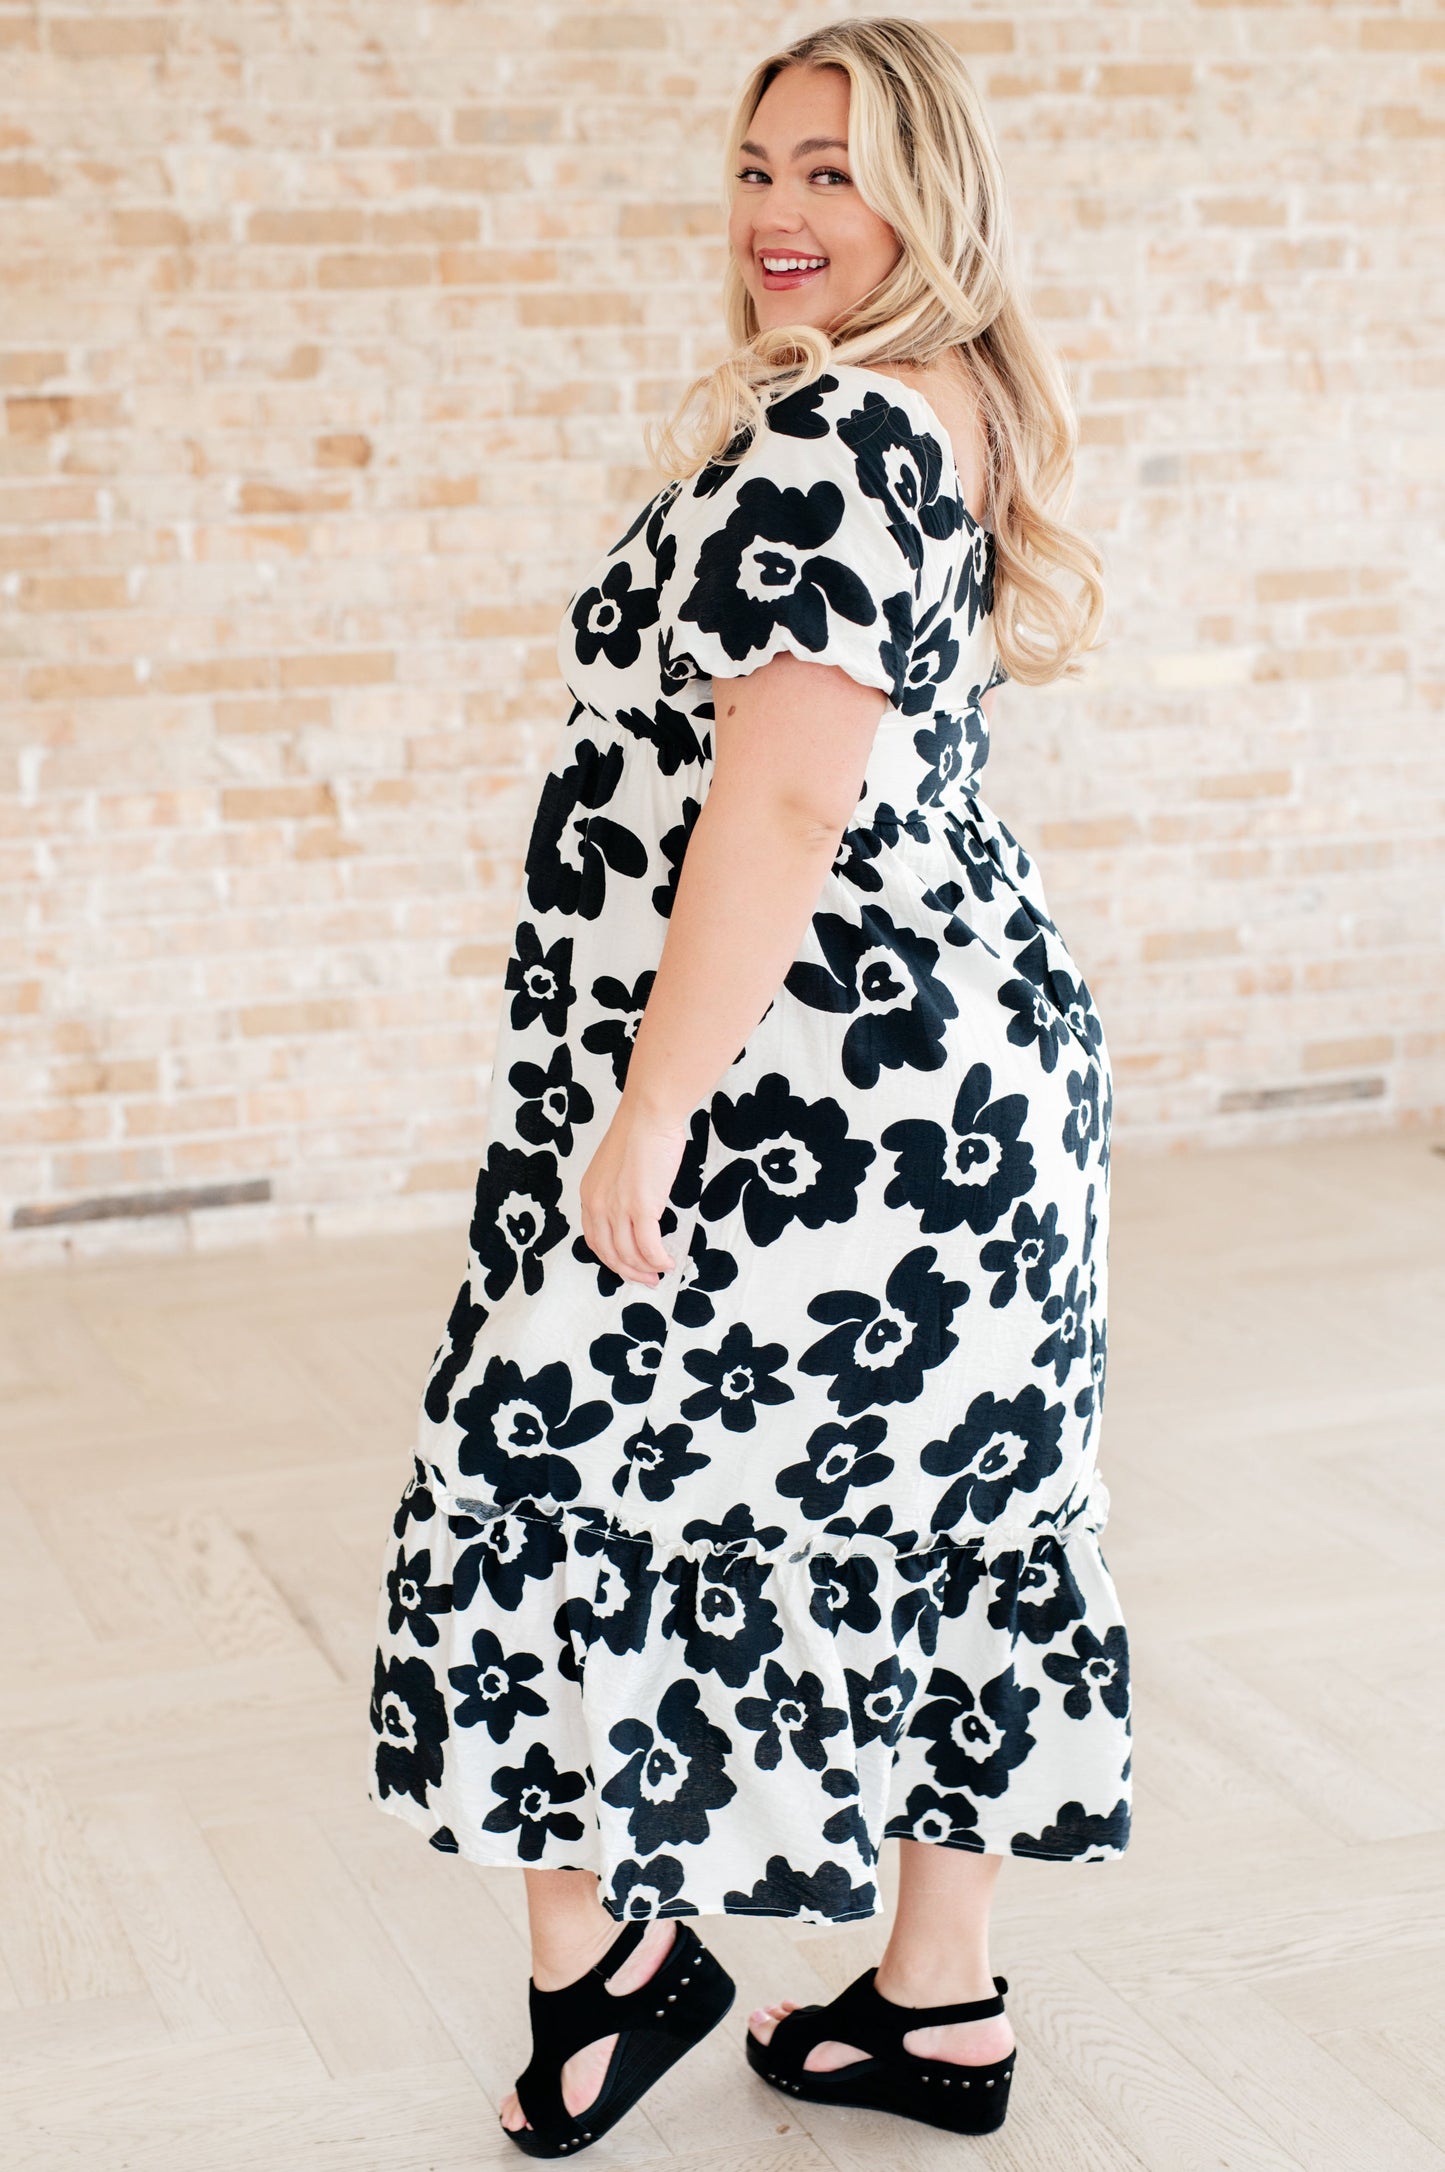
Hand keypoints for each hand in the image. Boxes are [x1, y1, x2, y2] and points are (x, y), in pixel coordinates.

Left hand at [579, 1101, 691, 1286]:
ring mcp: (618, 1208)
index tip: (629, 1265)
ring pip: (628, 1254)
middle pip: (609, 1253)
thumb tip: (635, 1211)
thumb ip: (617, 1191)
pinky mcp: (641, 1207)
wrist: (648, 1115)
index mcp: (588, 1195)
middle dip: (629, 1271)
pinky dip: (658, 1259)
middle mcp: (597, 1205)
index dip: (612, 1258)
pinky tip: (668, 1262)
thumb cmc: (638, 1133)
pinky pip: (649, 1246)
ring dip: (646, 1268)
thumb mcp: (615, 1167)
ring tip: (661, 1272)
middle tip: (647, 1279)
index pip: (594, 1239)